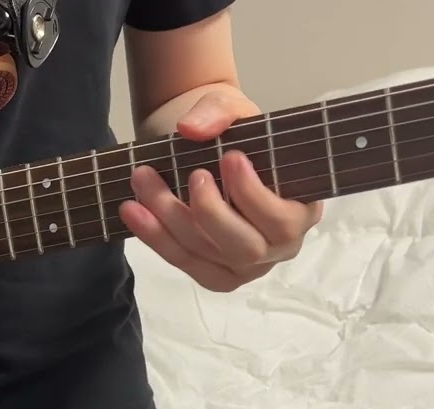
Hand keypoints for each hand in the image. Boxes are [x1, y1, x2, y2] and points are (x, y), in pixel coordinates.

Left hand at [120, 88, 323, 291]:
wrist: (200, 146)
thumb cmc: (232, 134)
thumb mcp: (232, 109)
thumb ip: (219, 110)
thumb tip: (192, 128)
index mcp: (301, 209)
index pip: (282, 220)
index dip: (255, 196)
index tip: (230, 158)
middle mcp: (278, 246)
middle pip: (245, 248)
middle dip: (211, 212)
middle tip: (193, 174)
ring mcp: (245, 267)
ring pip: (206, 254)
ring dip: (169, 218)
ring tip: (143, 178)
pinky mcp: (213, 273)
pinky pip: (183, 262)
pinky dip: (154, 237)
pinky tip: (132, 210)